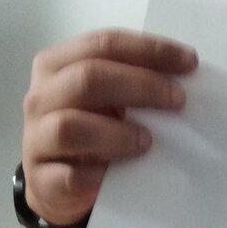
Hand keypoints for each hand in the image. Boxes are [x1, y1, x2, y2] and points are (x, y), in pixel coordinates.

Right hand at [21, 29, 197, 225]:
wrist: (57, 182)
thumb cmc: (90, 130)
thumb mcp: (104, 99)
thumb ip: (130, 83)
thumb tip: (184, 81)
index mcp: (57, 65)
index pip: (104, 44)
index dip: (149, 51)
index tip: (189, 62)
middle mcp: (42, 96)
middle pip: (88, 79)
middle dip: (140, 86)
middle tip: (178, 100)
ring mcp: (37, 138)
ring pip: (70, 126)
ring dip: (116, 133)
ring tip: (147, 141)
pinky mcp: (43, 179)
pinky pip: (69, 176)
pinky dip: (97, 176)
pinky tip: (117, 177)